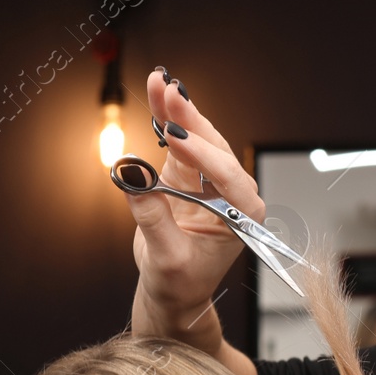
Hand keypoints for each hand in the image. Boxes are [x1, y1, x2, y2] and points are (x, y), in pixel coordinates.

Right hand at [127, 68, 262, 334]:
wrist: (175, 292)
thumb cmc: (180, 283)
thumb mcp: (166, 258)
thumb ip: (152, 217)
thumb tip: (132, 177)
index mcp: (243, 216)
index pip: (227, 177)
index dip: (201, 155)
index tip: (175, 139)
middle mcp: (233, 193)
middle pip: (214, 148)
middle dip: (190, 119)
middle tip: (168, 90)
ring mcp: (210, 180)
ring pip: (197, 138)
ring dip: (177, 111)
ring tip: (159, 82)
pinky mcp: (188, 174)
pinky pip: (178, 143)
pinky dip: (167, 121)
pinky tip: (158, 95)